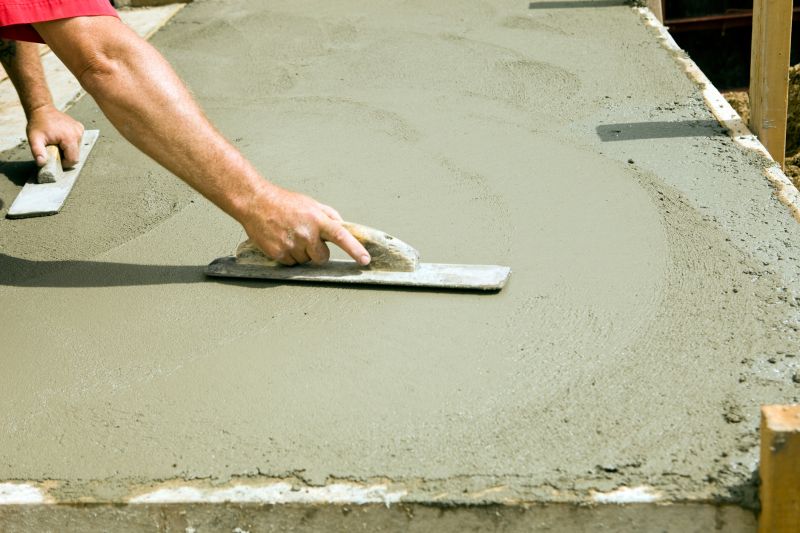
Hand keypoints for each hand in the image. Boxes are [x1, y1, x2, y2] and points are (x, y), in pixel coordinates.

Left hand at [26, 104, 84, 167]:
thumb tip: (41, 163)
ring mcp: (80, 130)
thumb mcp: (34, 139)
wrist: (42, 109)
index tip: (54, 157)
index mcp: (70, 138)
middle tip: (53, 148)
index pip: (73, 159)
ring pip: (77, 148)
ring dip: (67, 149)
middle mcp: (78, 133)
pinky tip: (61, 137)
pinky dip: (70, 142)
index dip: (64, 163)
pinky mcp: (80, 128)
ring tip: (56, 142)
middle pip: (75, 154)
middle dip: (65, 155)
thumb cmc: (37, 124)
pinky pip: (77, 141)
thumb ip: (38, 152)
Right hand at [241, 183, 370, 266]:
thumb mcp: (311, 203)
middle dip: (317, 252)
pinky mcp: (279, 253)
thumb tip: (343, 227)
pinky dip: (288, 255)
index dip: (355, 249)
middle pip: (322, 257)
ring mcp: (292, 245)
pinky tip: (282, 241)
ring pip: (305, 261)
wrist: (256, 203)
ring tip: (290, 235)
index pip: (341, 236)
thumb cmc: (284, 202)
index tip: (365, 259)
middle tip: (306, 238)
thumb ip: (329, 215)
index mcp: (317, 220)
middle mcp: (306, 234)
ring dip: (301, 252)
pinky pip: (291, 264)